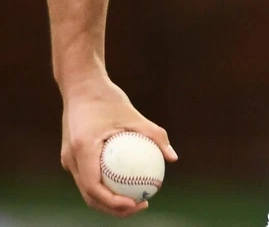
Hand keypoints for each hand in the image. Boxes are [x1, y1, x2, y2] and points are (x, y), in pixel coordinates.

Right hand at [59, 75, 177, 216]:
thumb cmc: (108, 98)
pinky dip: (105, 185)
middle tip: (141, 205)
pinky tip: (127, 182)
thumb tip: (173, 158)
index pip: (95, 188)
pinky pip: (89, 177)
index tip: (137, 203)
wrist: (81, 86)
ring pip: (88, 190)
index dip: (114, 202)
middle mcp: (71, 159)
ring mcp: (68, 160)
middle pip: (90, 196)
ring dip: (109, 200)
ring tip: (137, 199)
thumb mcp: (134, 114)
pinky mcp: (72, 157)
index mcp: (82, 150)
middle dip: (114, 208)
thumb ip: (154, 135)